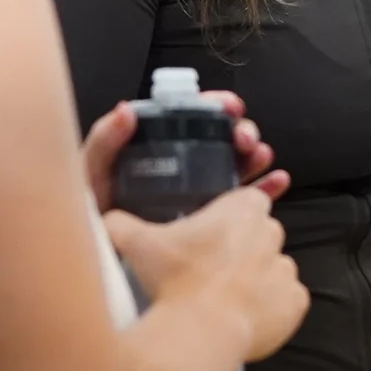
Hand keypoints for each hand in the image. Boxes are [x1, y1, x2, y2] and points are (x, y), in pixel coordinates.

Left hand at [79, 91, 288, 211]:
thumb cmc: (94, 216)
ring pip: (239, 166)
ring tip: (262, 156)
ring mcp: (201, 193)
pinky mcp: (214, 222)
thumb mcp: (91, 175)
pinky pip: (246, 203)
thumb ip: (104, 143)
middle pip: (222, 139)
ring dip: (256, 155)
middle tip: (244, 139)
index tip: (228, 106)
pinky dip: (266, 189)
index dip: (214, 105)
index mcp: (158, 148)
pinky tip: (278, 182)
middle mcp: (184, 166)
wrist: (102, 264)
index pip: (192, 117)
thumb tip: (126, 110)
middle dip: (241, 130)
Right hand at [105, 187, 307, 361]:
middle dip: (243, 249)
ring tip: (224, 300)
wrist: (202, 331)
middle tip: (210, 271)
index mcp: (244, 208)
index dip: (232, 217)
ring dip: (256, 281)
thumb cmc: (174, 280)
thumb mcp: (137, 243)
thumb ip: (118, 224)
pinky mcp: (296, 303)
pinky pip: (286, 302)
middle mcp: (272, 232)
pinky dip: (271, 310)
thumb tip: (103, 220)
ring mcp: (287, 269)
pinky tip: (244, 319)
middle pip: (262, 234)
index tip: (212, 236)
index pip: (249, 199)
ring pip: (274, 269)